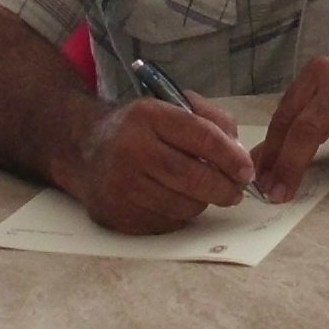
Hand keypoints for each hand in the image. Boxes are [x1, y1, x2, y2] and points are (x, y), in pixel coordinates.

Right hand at [63, 95, 253, 232]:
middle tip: (236, 191)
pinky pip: (165, 223)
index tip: (246, 170)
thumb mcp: (171, 105)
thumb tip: (240, 154)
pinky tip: (177, 200)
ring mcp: (121, 185)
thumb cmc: (138, 127)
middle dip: (224, 187)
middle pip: (193, 177)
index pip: (201, 136)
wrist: (83, 149)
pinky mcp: (117, 214)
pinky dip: (181, 215)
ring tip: (205, 192)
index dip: (230, 156)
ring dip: (203, 202)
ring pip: (183, 205)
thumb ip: (211, 120)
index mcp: (148, 116)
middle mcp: (131, 149)